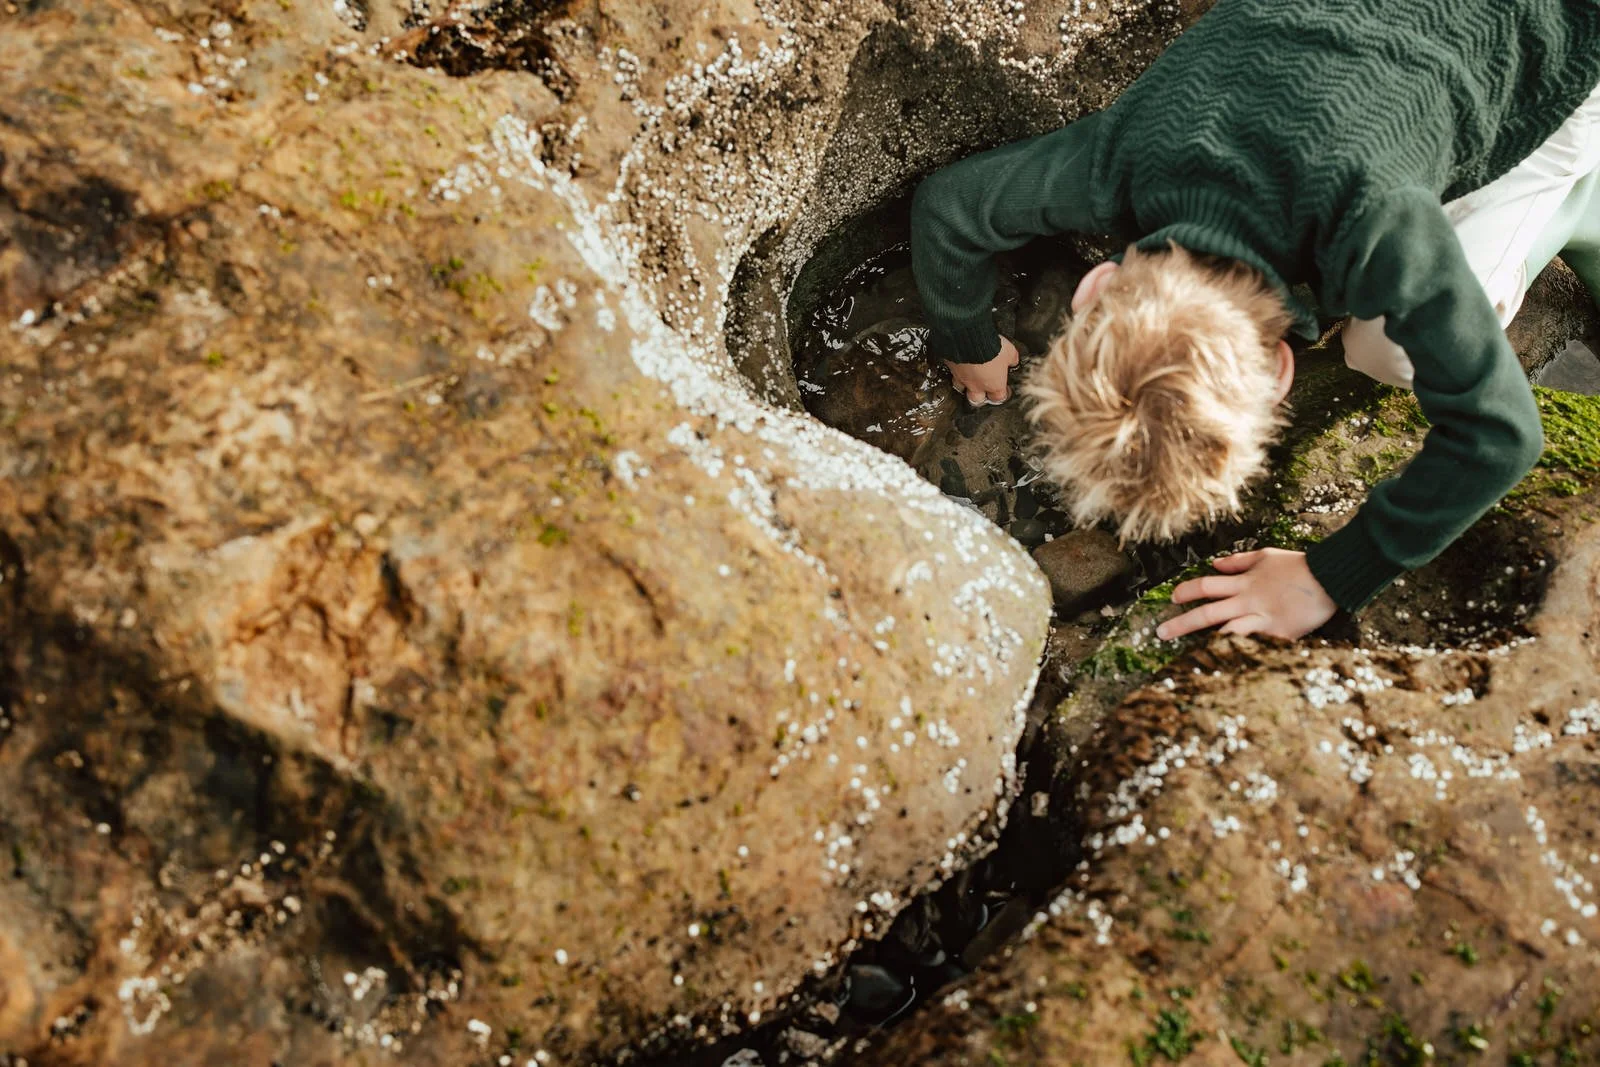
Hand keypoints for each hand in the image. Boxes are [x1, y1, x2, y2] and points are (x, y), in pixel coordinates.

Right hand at [945, 336, 1019, 405]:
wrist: (970, 340)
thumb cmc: (991, 348)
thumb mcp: (1010, 352)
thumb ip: (1012, 359)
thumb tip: (1013, 361)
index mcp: (994, 384)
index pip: (998, 398)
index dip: (1001, 395)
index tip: (1003, 391)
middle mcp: (977, 385)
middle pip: (976, 400)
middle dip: (980, 397)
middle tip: (983, 390)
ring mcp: (962, 378)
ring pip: (961, 389)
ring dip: (965, 385)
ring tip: (968, 378)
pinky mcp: (951, 368)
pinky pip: (952, 373)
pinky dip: (955, 370)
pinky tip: (958, 365)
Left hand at [1155, 549, 1338, 641]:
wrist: (1329, 579)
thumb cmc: (1297, 566)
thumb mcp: (1265, 556)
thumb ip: (1238, 562)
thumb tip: (1214, 565)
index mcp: (1243, 582)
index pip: (1205, 586)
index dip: (1186, 591)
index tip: (1172, 598)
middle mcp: (1247, 600)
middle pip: (1207, 612)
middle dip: (1181, 624)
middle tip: (1160, 633)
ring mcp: (1262, 618)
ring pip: (1226, 631)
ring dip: (1204, 642)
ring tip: (1185, 654)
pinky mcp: (1278, 634)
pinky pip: (1252, 644)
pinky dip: (1237, 650)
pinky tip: (1220, 662)